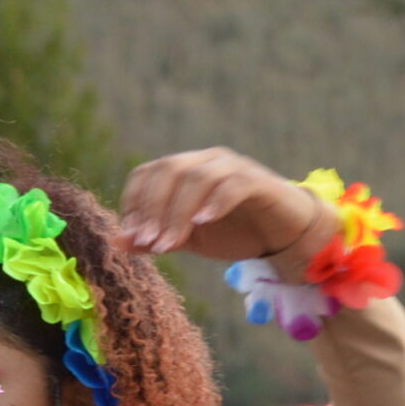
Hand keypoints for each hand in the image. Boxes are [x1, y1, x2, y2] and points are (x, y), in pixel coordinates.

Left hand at [118, 149, 332, 262]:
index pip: (148, 172)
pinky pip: (233, 185)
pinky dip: (215, 203)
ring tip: (170, 245)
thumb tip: (119, 242)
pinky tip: (203, 223)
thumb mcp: (189, 240)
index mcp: (185, 169)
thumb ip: (156, 239)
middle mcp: (207, 161)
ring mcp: (234, 167)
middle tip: (150, 243)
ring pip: (197, 178)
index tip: (134, 237)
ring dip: (178, 213)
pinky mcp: (258, 182)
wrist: (285, 237)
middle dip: (153, 209)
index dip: (135, 202)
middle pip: (168, 170)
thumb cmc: (236, 232)